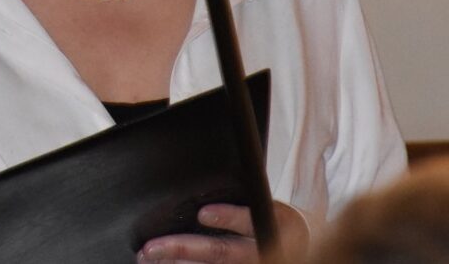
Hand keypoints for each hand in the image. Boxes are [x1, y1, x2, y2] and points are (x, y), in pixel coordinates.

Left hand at [136, 201, 308, 263]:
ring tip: (148, 257)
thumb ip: (242, 200)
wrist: (300, 248)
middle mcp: (259, 252)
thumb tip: (205, 192)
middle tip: (151, 247)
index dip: (228, 217)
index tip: (203, 213)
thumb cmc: (274, 221)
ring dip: (177, 263)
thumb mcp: (267, 205)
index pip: (249, 220)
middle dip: (183, 249)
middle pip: (220, 252)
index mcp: (270, 224)